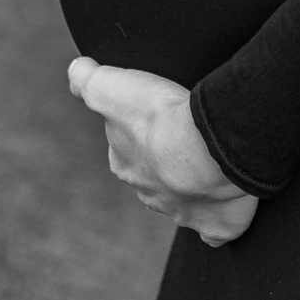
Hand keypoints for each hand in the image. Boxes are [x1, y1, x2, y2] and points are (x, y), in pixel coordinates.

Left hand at [68, 57, 258, 245]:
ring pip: (184, 199)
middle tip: (182, 137)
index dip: (136, 134)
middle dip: (163, 162)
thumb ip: (87, 81)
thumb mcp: (111, 89)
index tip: (151, 117)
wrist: (205, 148)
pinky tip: (224, 208)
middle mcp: (151, 193)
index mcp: (127, 166)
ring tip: (210, 161)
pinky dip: (218, 222)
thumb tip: (75, 71)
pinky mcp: (216, 224)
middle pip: (153, 176)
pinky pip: (215, 229)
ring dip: (193, 185)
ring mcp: (184, 211)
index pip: (124, 150)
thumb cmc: (160, 118)